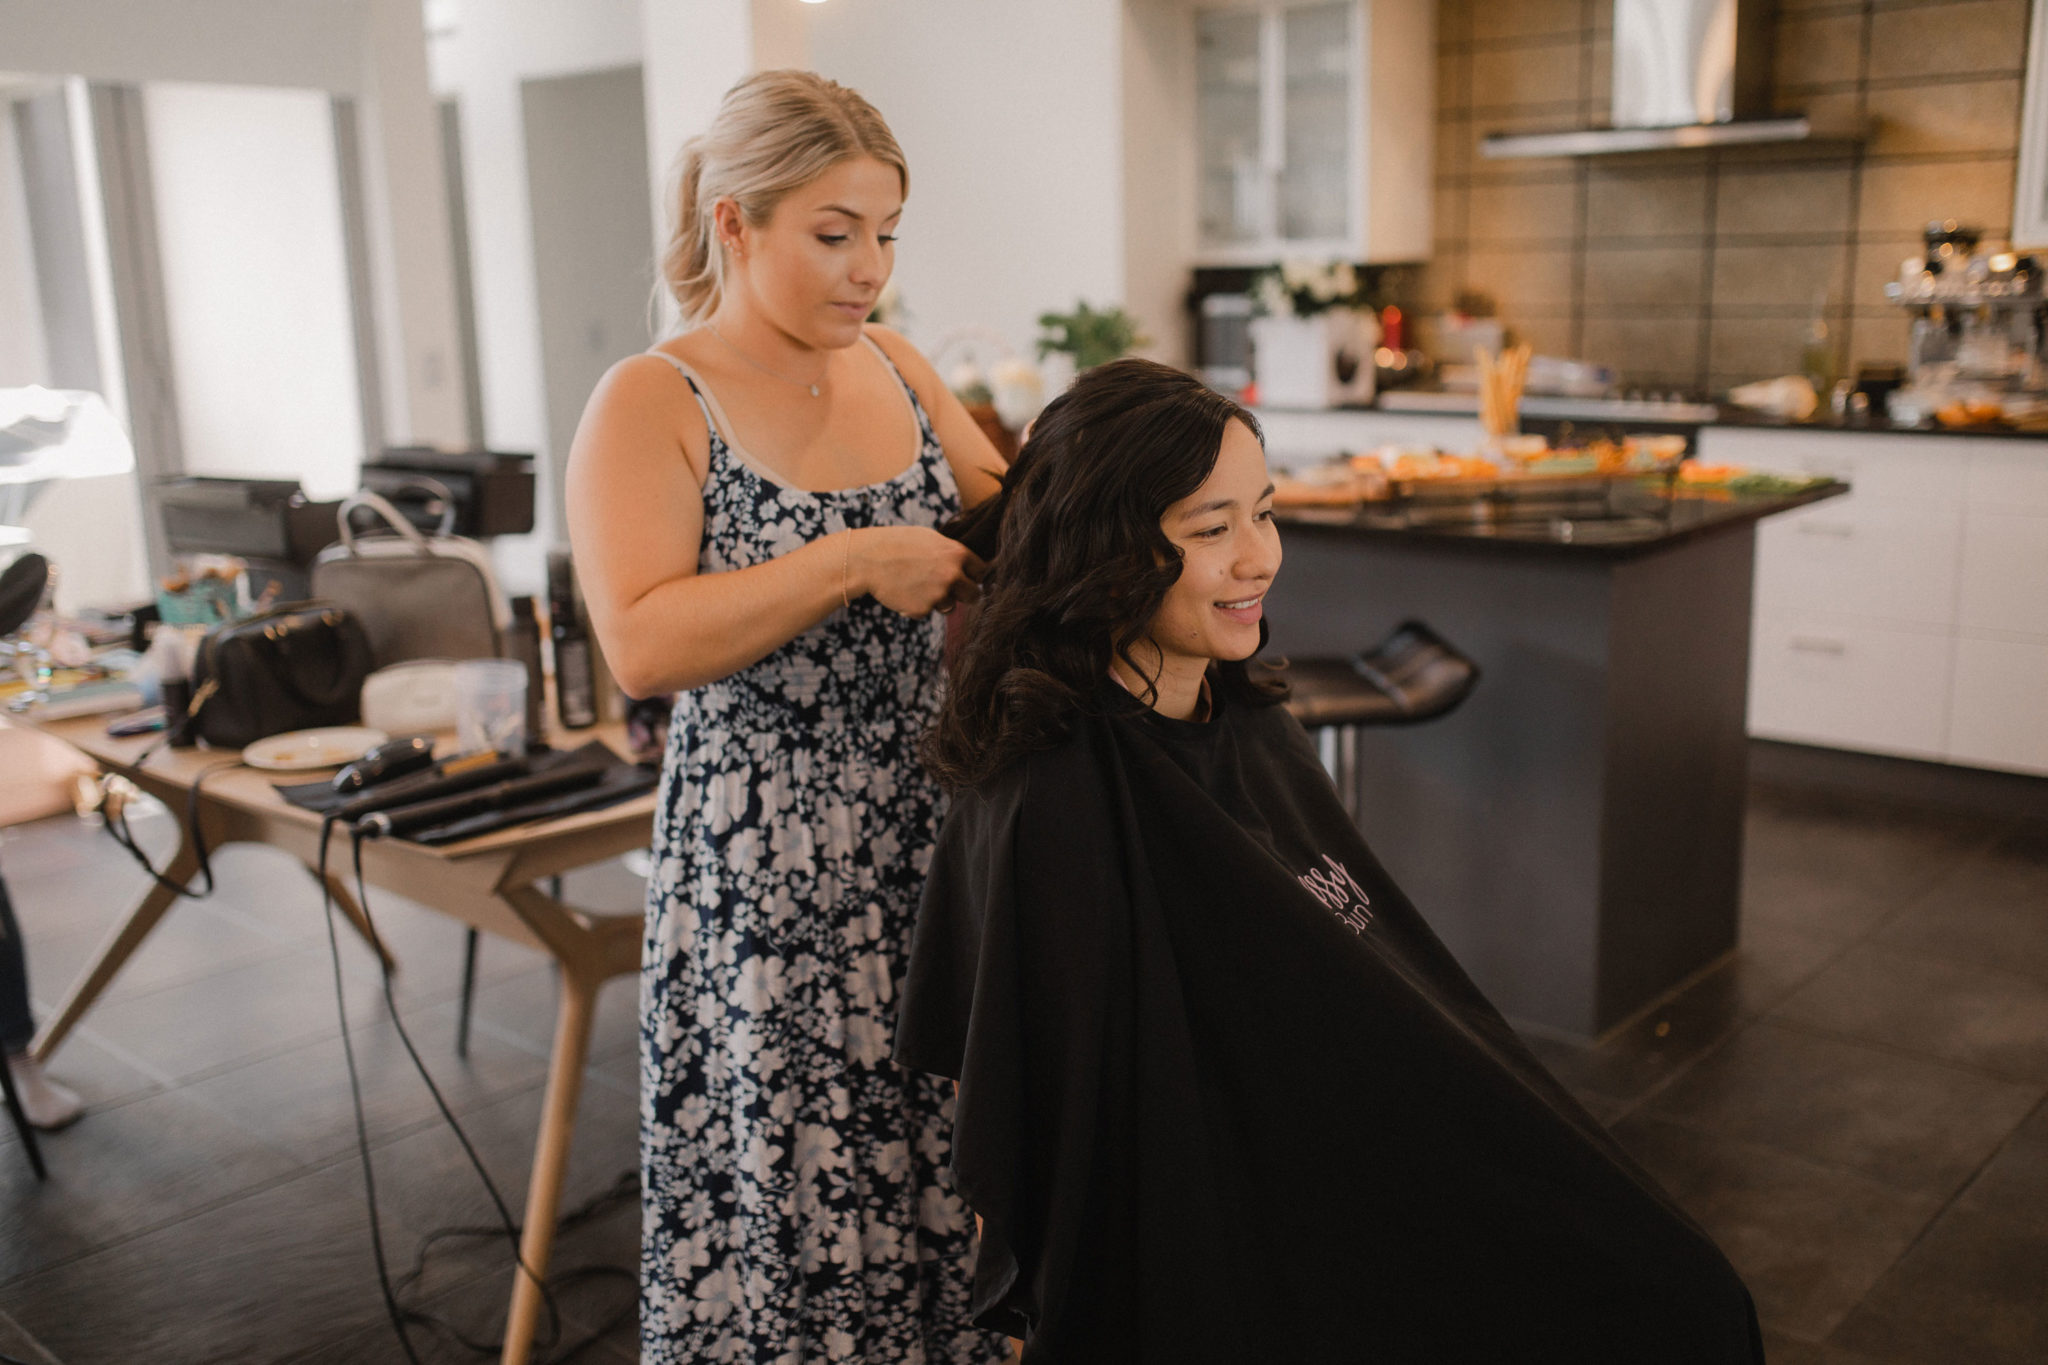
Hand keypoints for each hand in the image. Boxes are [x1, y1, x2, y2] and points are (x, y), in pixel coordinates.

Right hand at [848, 526, 983, 616]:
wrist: (867, 560)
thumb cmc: (897, 543)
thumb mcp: (929, 538)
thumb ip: (950, 551)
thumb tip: (968, 562)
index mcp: (956, 554)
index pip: (982, 571)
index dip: (974, 575)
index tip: (969, 577)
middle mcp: (952, 575)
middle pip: (974, 595)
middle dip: (965, 594)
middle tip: (949, 589)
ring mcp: (938, 594)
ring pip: (950, 606)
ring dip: (939, 601)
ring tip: (917, 585)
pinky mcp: (923, 609)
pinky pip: (927, 612)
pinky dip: (918, 606)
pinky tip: (904, 591)